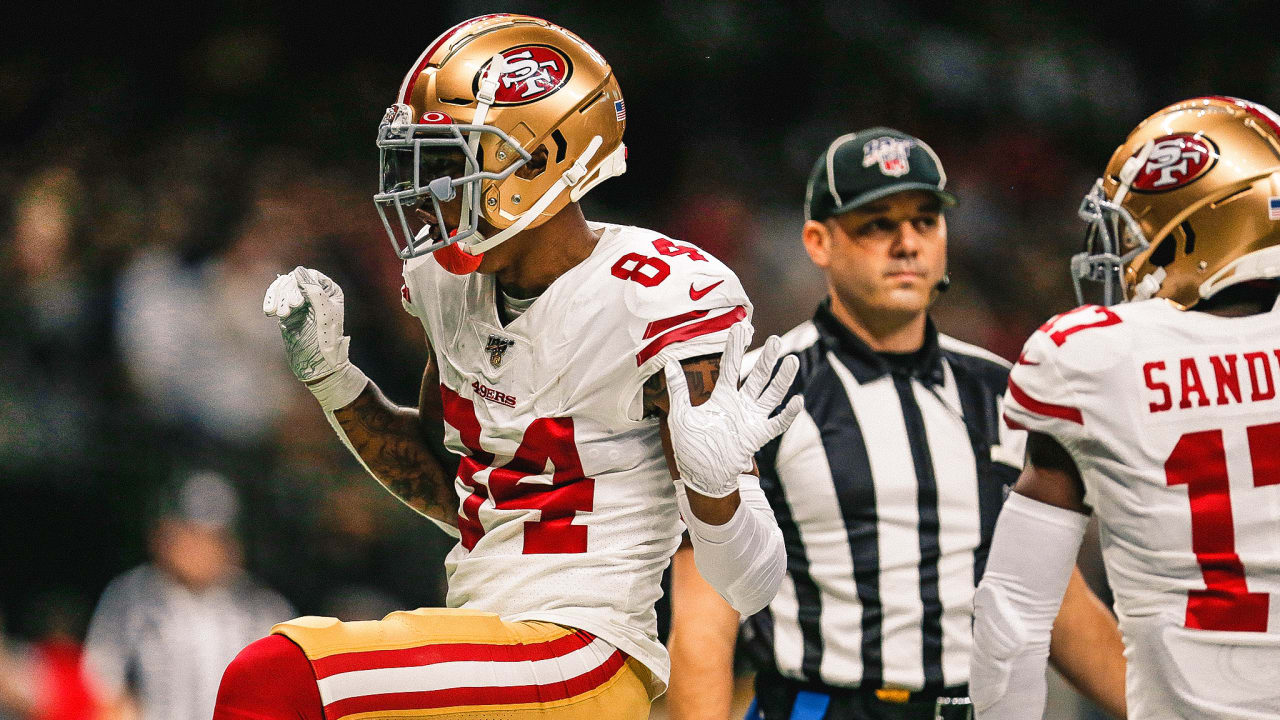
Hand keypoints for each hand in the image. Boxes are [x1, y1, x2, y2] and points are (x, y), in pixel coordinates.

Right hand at [262, 266, 350, 382]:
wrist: (319, 364)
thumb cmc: (328, 339)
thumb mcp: (325, 312)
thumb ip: (314, 291)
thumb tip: (298, 271)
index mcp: (329, 291)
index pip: (310, 275)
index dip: (300, 283)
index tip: (297, 302)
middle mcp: (315, 294)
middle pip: (294, 280)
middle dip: (287, 293)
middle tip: (288, 311)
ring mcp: (300, 303)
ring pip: (282, 289)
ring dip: (277, 298)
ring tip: (278, 314)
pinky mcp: (288, 313)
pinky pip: (275, 300)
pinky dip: (270, 302)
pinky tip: (269, 311)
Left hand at [663, 323, 801, 497]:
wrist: (701, 475)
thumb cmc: (691, 446)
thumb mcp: (680, 415)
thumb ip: (678, 389)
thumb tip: (669, 363)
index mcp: (722, 397)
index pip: (731, 367)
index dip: (736, 348)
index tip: (741, 327)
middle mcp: (740, 404)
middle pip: (757, 376)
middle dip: (766, 358)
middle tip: (776, 339)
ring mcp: (751, 419)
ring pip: (771, 394)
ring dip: (781, 379)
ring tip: (792, 360)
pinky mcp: (758, 436)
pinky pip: (777, 424)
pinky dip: (788, 414)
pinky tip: (797, 400)